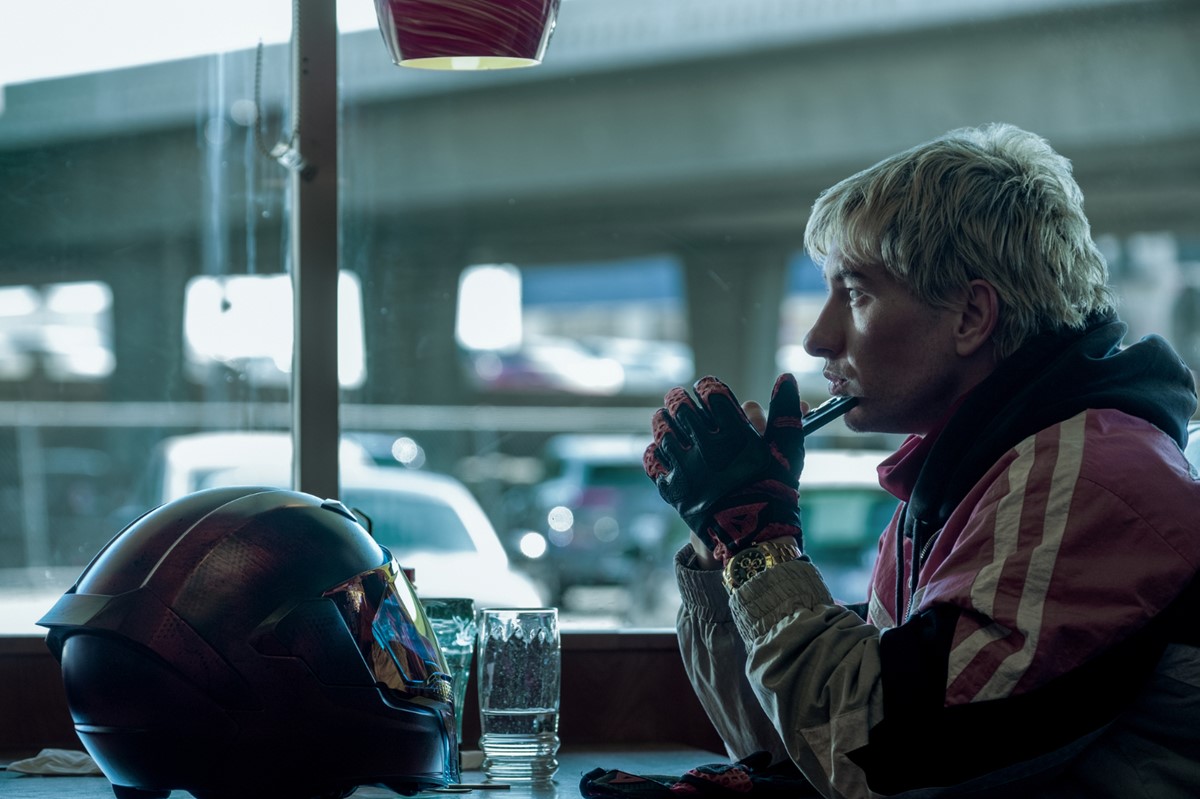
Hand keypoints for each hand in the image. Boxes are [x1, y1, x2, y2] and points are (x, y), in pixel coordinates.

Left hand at [643, 374, 805, 563]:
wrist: (755, 538)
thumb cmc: (775, 490)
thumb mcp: (787, 450)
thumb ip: (787, 412)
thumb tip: (786, 378)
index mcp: (735, 434)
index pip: (711, 393)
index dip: (708, 387)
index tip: (708, 390)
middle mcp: (708, 447)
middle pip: (681, 406)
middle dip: (679, 398)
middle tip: (679, 399)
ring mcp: (687, 468)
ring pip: (662, 429)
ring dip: (663, 420)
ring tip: (666, 418)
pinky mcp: (673, 489)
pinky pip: (654, 460)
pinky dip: (656, 450)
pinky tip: (663, 449)